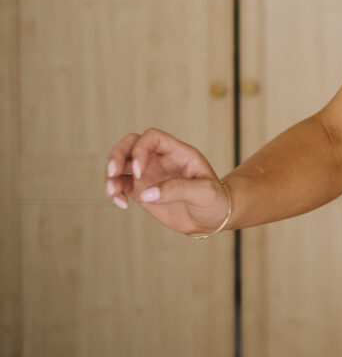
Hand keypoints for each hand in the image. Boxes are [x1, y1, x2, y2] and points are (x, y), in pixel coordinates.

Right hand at [104, 129, 230, 235]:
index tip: (139, 170)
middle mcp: (160, 159)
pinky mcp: (140, 190)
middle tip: (113, 172)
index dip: (141, 149)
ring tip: (114, 192)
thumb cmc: (215, 200)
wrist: (212, 218)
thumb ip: (179, 189)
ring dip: (110, 175)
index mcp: (178, 152)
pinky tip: (120, 204)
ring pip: (120, 163)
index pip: (152, 137)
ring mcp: (148, 173)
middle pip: (130, 143)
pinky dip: (113, 192)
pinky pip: (119, 184)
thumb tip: (147, 193)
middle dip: (117, 154)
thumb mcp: (205, 193)